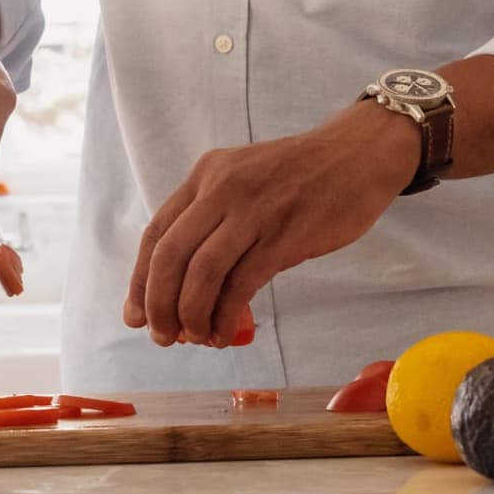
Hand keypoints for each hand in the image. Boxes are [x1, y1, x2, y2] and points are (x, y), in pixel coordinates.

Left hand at [123, 102, 419, 345]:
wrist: (358, 154)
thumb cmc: (301, 175)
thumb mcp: (244, 180)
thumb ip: (214, 220)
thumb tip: (181, 283)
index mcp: (207, 174)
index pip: (157, 233)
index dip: (139, 280)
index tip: (135, 315)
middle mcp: (222, 189)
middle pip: (171, 256)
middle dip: (159, 305)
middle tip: (163, 337)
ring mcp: (253, 211)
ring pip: (202, 273)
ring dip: (190, 315)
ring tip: (196, 338)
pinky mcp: (285, 235)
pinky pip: (242, 284)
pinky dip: (225, 316)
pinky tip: (225, 332)